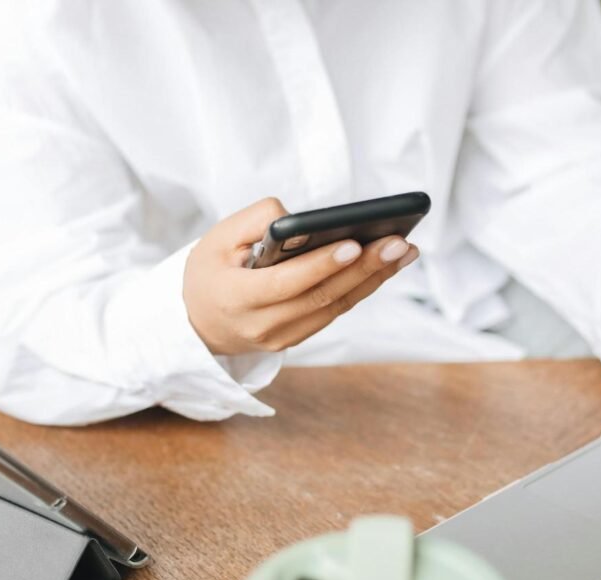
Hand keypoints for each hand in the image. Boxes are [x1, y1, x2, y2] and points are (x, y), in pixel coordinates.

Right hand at [183, 197, 418, 354]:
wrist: (196, 322)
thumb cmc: (209, 271)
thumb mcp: (217, 238)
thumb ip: (257, 221)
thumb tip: (305, 220)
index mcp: (236, 298)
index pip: (285, 283)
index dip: (321, 265)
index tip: (354, 244)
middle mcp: (262, 325)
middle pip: (321, 297)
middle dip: (364, 269)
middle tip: (398, 242)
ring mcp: (282, 338)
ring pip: (335, 308)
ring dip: (374, 279)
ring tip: (404, 250)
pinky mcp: (297, 339)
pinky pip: (334, 313)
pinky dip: (362, 289)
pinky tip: (386, 266)